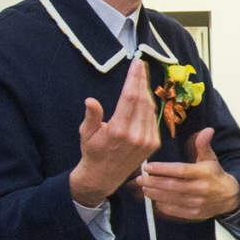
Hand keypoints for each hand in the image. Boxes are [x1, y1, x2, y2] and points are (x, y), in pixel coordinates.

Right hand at [70, 57, 161, 207]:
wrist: (104, 176)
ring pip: (149, 108)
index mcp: (118, 130)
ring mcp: (147, 140)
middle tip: (140, 65)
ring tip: (140, 78)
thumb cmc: (92, 152)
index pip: (130, 97)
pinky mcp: (153, 144)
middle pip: (142, 99)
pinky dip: (148, 106)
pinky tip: (143, 98)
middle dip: (142, 79)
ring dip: (146, 91)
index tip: (136, 63)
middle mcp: (136, 135)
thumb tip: (90, 101)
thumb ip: (92, 116)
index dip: (134, 78)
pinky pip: (153, 119)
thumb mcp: (86, 134)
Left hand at [136, 128, 239, 222]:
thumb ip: (204, 145)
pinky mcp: (194, 214)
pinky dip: (162, 205)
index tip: (148, 167)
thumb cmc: (215, 175)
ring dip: (154, 193)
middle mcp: (200, 189)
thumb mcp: (211, 159)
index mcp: (204, 173)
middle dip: (153, 182)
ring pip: (170, 199)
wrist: (230, 198)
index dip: (162, 169)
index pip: (180, 171)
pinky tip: (155, 198)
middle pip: (172, 186)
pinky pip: (174, 210)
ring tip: (144, 188)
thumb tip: (207, 129)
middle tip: (140, 178)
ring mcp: (197, 203)